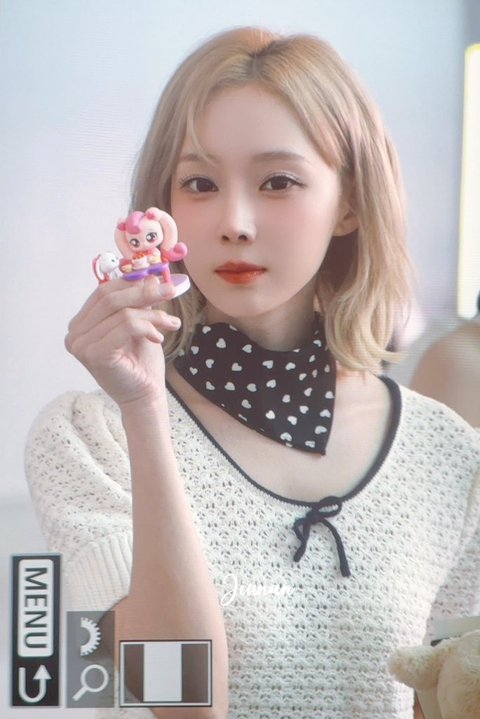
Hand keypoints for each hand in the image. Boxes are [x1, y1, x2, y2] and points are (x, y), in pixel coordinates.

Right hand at [65, 276, 178, 407]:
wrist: (145, 396)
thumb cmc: (141, 363)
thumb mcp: (140, 324)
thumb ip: (138, 302)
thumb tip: (149, 276)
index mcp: (81, 324)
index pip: (103, 292)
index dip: (131, 283)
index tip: (158, 281)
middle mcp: (75, 334)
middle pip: (110, 298)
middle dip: (144, 291)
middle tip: (170, 291)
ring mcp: (82, 345)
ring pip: (123, 312)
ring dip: (153, 315)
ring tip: (170, 324)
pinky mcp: (95, 354)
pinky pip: (127, 326)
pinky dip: (148, 327)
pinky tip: (158, 338)